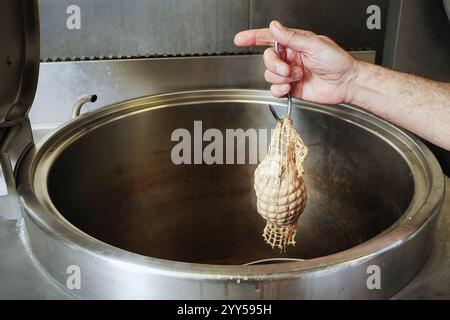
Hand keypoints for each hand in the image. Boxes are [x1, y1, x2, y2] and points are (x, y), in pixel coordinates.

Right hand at [234, 20, 358, 103]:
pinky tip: (290, 87)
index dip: (253, 37)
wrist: (345, 83)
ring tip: (297, 77)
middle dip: (275, 65)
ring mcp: (289, 73)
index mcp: (294, 43)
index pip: (269, 38)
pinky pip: (274, 89)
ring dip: (281, 78)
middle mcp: (289, 57)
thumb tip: (275, 27)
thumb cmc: (337, 61)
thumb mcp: (314, 44)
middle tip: (289, 69)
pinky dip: (280, 89)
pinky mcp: (290, 88)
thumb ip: (292, 37)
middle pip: (267, 59)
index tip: (240, 39)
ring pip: (269, 75)